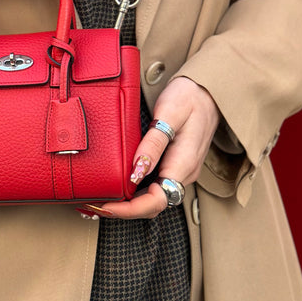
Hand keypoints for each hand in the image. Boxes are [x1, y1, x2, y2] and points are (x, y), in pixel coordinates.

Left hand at [85, 76, 220, 219]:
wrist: (208, 90)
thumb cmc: (189, 97)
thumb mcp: (169, 113)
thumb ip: (154, 144)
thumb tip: (136, 173)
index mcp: (183, 164)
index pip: (156, 201)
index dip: (129, 209)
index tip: (105, 205)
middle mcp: (183, 173)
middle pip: (153, 205)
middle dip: (124, 210)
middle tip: (93, 204)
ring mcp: (180, 170)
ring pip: (153, 197)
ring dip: (128, 203)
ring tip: (100, 198)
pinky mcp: (175, 164)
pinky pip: (155, 185)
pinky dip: (135, 192)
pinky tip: (119, 185)